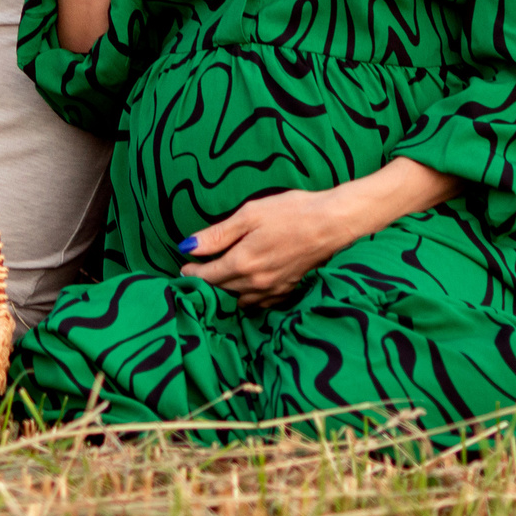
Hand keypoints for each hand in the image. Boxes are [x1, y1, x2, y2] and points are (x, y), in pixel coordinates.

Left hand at [177, 190, 355, 310]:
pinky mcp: (287, 290)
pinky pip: (260, 303)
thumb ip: (218, 234)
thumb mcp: (249, 215)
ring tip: (217, 282)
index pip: (206, 277)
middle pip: (220, 291)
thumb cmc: (291, 212)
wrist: (333, 224)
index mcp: (242, 263)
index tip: (182, 270)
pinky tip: (245, 288)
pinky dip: (247, 299)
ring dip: (225, 294)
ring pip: (239, 301)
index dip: (191, 274)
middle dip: (205, 285)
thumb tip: (188, 247)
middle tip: (194, 277)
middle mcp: (255, 283)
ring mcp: (273, 290)